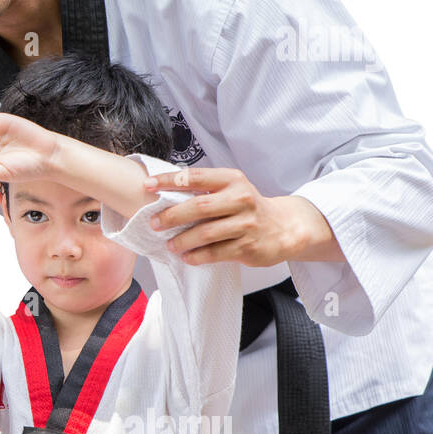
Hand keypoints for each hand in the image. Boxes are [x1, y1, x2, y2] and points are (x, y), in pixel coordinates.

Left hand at [142, 167, 339, 265]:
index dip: (168, 180)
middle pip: (198, 207)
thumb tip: (163, 192)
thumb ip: (205, 189)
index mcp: (232, 180)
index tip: (147, 185)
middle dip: (171, 216)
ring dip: (182, 240)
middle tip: (153, 223)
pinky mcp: (248, 247)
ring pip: (205, 234)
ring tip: (169, 245)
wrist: (285, 227)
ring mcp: (246, 224)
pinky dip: (196, 256)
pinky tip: (186, 257)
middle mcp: (241, 199)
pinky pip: (215, 253)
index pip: (194, 177)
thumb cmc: (247, 207)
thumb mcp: (232, 189)